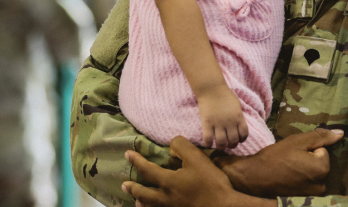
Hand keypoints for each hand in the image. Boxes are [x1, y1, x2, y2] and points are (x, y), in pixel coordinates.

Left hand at [123, 136, 270, 206]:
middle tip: (124, 185)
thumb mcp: (197, 157)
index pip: (147, 170)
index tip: (127, 154)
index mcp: (168, 182)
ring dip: (142, 202)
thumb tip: (170, 148)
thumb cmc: (210, 182)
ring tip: (137, 201)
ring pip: (151, 206)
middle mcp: (166, 198)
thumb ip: (181, 147)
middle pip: (144, 194)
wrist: (222, 206)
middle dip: (133, 188)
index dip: (136, 160)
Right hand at [197, 85, 248, 150]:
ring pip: (221, 143)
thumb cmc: (225, 96)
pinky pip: (208, 139)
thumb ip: (239, 117)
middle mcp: (230, 122)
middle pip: (233, 141)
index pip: (244, 134)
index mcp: (238, 117)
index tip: (238, 140)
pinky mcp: (207, 124)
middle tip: (229, 144)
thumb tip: (240, 127)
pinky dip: (208, 144)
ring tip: (220, 146)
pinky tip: (209, 143)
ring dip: (221, 147)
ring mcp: (218, 124)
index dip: (242, 139)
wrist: (212, 89)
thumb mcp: (237, 106)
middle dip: (232, 145)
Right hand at [215, 128, 343, 197]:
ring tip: (291, 167)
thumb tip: (341, 133)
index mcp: (322, 169)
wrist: (256, 177)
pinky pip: (312, 180)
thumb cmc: (277, 157)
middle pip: (321, 161)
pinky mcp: (307, 197)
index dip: (309, 148)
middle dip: (310, 158)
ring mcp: (315, 193)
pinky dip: (304, 175)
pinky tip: (291, 174)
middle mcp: (322, 184)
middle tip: (292, 159)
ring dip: (307, 167)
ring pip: (316, 170)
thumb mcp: (298, 141)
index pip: (323, 150)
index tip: (296, 152)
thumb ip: (321, 136)